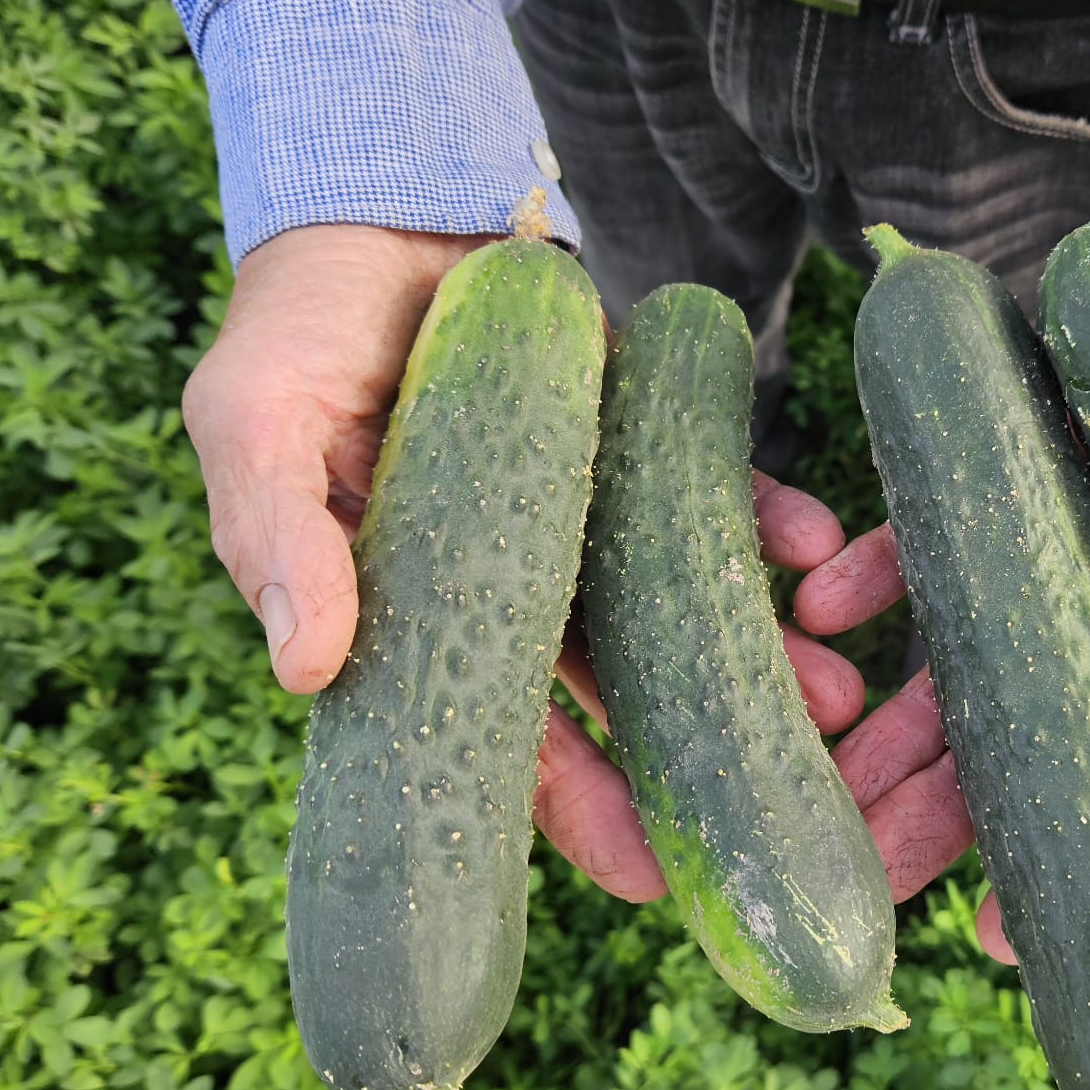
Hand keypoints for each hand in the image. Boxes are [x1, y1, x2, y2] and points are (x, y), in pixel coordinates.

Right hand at [183, 223, 868, 901]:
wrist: (372, 209)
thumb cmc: (292, 330)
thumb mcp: (256, 425)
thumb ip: (278, 535)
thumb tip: (306, 667)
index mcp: (417, 615)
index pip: (497, 739)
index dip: (569, 811)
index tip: (650, 880)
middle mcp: (510, 584)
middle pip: (608, 694)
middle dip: (687, 753)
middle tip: (774, 810)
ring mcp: (578, 514)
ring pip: (669, 607)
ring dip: (749, 653)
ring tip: (834, 698)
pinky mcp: (633, 437)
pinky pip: (703, 490)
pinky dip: (756, 517)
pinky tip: (811, 546)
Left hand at [795, 240, 1089, 965]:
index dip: (1089, 871)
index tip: (1009, 941)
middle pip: (1041, 745)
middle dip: (951, 817)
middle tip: (868, 881)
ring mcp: (1079, 552)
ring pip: (976, 658)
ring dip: (891, 721)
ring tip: (821, 785)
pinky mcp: (1033, 461)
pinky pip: (946, 522)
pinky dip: (886, 564)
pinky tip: (822, 611)